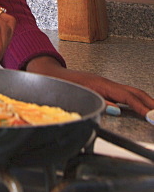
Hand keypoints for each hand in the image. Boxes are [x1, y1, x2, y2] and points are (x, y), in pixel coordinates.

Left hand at [26, 57, 153, 117]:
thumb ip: (98, 102)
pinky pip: (123, 93)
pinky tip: (139, 106)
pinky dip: (135, 99)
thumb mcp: (78, 94)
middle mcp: (106, 82)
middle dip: (150, 103)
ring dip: (145, 101)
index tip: (153, 116)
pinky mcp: (102, 87)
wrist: (48, 74)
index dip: (143, 107)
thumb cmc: (60, 85)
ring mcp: (105, 84)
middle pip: (134, 92)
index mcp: (101, 84)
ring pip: (130, 92)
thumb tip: (116, 109)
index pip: (128, 97)